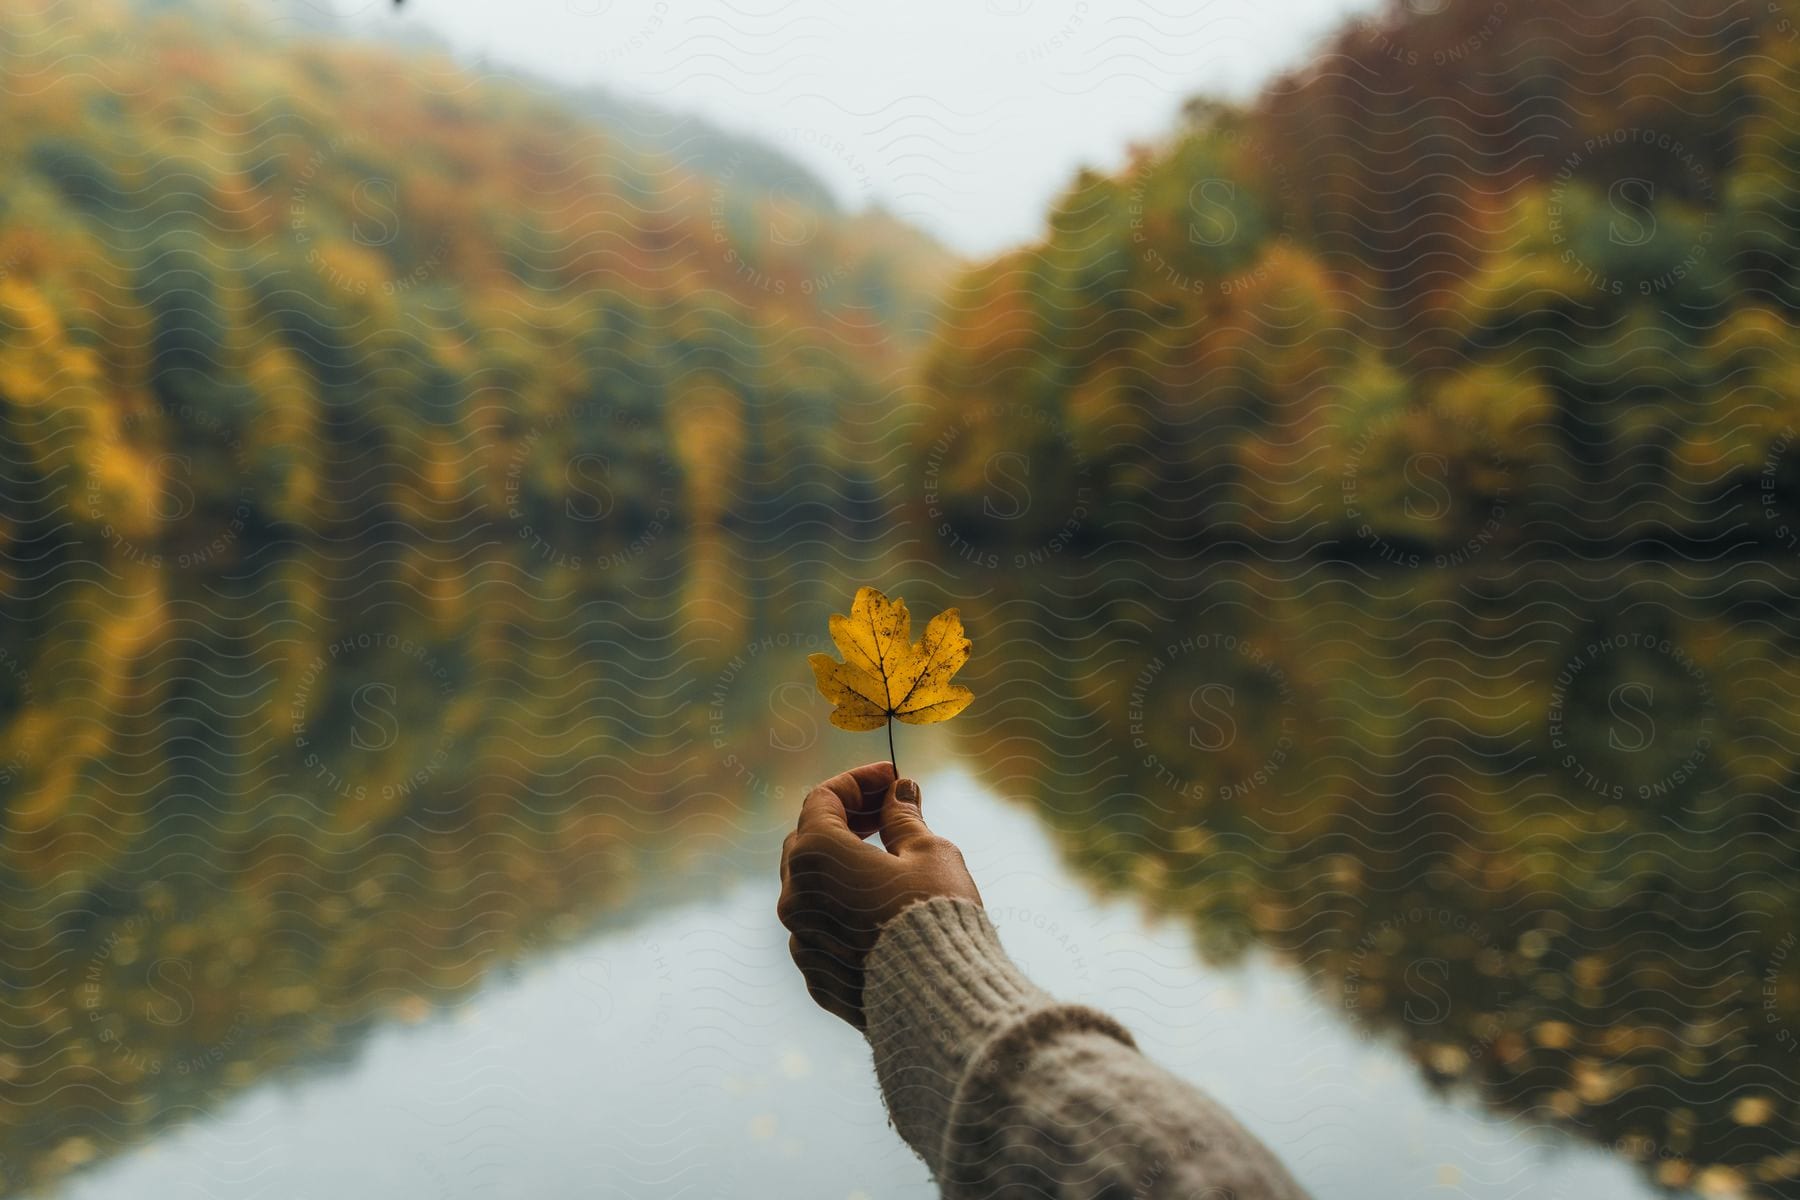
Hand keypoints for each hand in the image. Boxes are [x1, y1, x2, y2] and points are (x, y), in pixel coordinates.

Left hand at [776, 762, 981, 1027]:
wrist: (939, 1000)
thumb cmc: (935, 916)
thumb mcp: (929, 852)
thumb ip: (904, 818)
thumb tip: (899, 793)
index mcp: (815, 855)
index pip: (823, 799)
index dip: (859, 782)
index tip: (893, 779)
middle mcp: (795, 897)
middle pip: (809, 841)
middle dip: (847, 821)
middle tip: (888, 812)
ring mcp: (801, 941)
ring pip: (813, 890)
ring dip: (843, 868)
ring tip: (889, 862)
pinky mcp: (816, 977)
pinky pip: (823, 930)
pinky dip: (844, 910)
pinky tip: (881, 910)